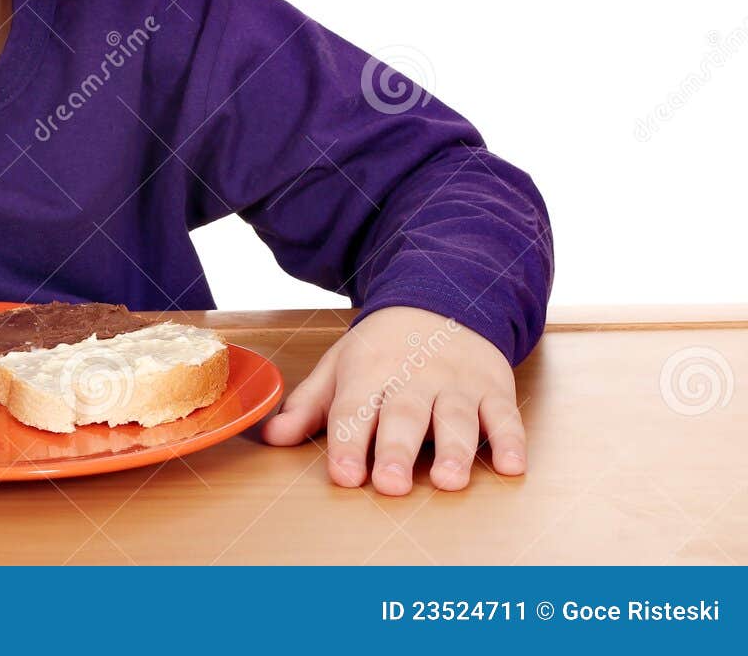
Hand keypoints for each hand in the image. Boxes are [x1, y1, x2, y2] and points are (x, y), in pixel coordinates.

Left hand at [259, 305, 525, 494]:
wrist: (440, 298)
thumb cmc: (383, 348)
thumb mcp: (340, 366)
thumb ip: (309, 405)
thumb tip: (272, 437)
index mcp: (369, 373)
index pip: (354, 410)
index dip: (348, 444)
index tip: (344, 477)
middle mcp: (413, 378)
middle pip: (405, 416)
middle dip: (397, 450)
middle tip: (392, 485)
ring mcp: (456, 383)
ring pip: (456, 417)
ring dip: (454, 450)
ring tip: (448, 481)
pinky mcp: (494, 388)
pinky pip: (505, 415)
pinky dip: (510, 440)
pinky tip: (511, 466)